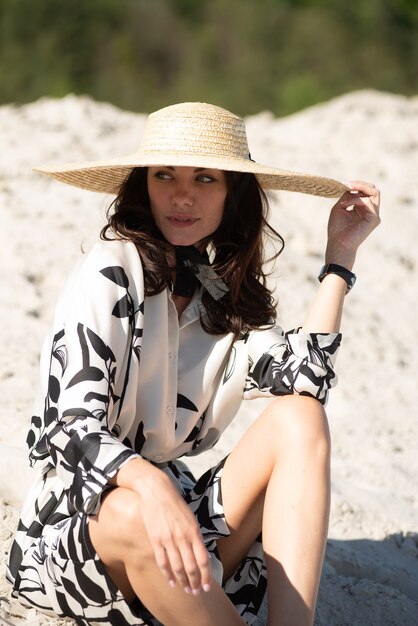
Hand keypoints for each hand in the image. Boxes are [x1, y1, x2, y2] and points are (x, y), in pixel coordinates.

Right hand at [135, 465, 211, 594]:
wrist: (157, 492)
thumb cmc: (176, 504)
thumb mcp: (191, 518)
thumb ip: (195, 536)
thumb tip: (201, 553)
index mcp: (194, 531)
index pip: (203, 559)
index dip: (206, 576)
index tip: (207, 586)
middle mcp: (183, 537)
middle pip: (191, 567)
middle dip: (195, 582)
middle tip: (196, 592)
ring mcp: (168, 539)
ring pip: (177, 567)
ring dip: (182, 581)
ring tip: (186, 590)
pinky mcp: (156, 539)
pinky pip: (162, 561)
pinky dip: (167, 574)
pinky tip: (171, 582)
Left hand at [325, 180, 380, 268]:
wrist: (338, 243)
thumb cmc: (337, 228)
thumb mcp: (340, 207)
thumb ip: (348, 196)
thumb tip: (352, 187)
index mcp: (362, 208)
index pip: (365, 191)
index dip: (356, 185)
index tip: (343, 184)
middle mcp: (370, 210)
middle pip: (372, 189)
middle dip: (360, 184)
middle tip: (347, 184)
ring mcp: (374, 214)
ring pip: (374, 192)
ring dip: (359, 189)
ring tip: (346, 194)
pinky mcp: (374, 219)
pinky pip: (368, 202)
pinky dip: (356, 200)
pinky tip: (347, 204)